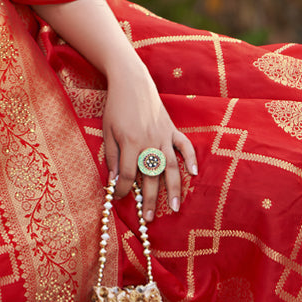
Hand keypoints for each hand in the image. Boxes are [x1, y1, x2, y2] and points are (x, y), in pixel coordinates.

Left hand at [102, 55, 197, 220]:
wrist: (131, 81)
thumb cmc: (115, 106)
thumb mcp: (107, 130)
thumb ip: (112, 156)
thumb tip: (114, 180)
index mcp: (129, 143)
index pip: (127, 175)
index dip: (123, 190)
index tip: (119, 199)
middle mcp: (149, 142)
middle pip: (150, 177)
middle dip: (149, 200)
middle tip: (150, 219)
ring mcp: (163, 136)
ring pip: (170, 167)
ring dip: (173, 188)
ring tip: (174, 207)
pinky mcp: (172, 129)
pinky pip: (184, 146)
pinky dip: (191, 159)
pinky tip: (194, 174)